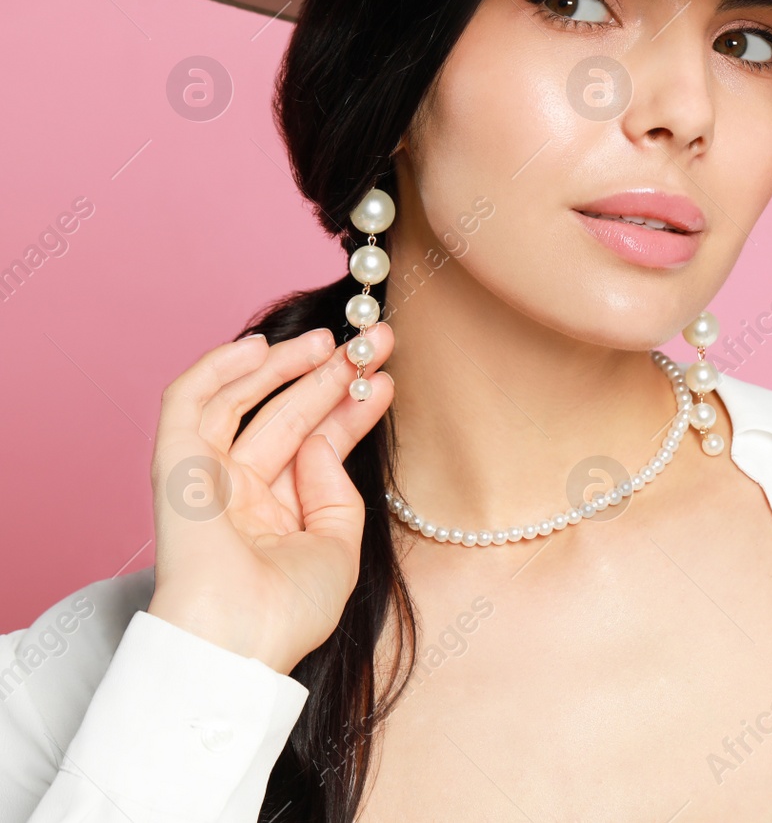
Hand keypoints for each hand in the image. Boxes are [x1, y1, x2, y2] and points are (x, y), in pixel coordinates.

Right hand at [146, 323, 394, 674]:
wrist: (238, 643)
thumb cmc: (286, 613)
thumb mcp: (339, 549)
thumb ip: (337, 491)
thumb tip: (322, 441)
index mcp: (272, 516)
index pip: (314, 445)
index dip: (349, 409)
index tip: (385, 377)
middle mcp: (237, 493)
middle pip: (285, 416)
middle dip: (329, 376)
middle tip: (370, 342)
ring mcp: (205, 478)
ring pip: (239, 401)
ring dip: (284, 363)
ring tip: (333, 339)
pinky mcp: (175, 466)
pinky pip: (188, 402)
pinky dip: (218, 368)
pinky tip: (261, 345)